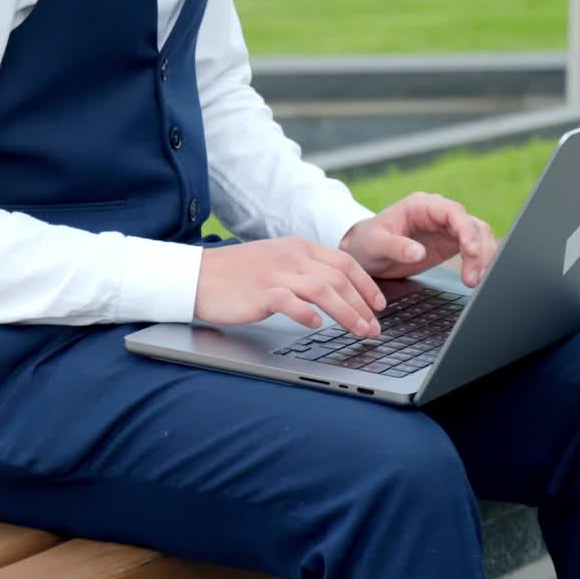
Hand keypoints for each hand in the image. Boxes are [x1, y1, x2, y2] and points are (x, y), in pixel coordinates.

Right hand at [194, 237, 386, 336]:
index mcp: (299, 247)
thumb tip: (337, 290)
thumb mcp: (277, 260)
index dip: (366, 284)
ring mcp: (276, 273)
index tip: (380, 304)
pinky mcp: (261, 292)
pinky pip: (291, 302)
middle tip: (375, 327)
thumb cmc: (238, 273)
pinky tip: (316, 326)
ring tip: (360, 331)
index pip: (344, 261)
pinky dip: (308, 314)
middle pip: (339, 277)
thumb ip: (305, 269)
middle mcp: (291, 257)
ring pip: (323, 290)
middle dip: (363, 304)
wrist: (199, 275)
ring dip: (347, 313)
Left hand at [339, 192, 497, 289]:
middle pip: (471, 224)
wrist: (364, 251)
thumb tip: (418, 252)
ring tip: (475, 280)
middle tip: (475, 276)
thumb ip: (396, 247)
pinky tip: (476, 277)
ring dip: (483, 257)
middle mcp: (437, 214)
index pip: (453, 212)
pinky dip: (479, 262)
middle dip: (479, 249)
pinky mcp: (449, 243)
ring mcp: (446, 228)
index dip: (466, 230)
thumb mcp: (376, 244)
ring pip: (478, 236)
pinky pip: (473, 248)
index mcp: (420, 206)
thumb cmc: (367, 241)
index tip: (471, 251)